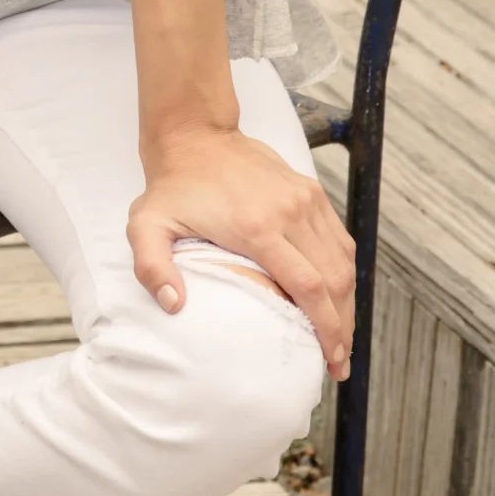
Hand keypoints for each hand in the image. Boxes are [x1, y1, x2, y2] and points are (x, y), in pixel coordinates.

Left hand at [128, 124, 355, 377]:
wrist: (195, 134)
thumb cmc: (172, 186)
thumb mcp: (147, 225)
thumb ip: (152, 267)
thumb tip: (174, 306)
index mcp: (256, 228)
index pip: (308, 287)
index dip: (325, 328)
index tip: (330, 359)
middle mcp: (290, 213)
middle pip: (334, 279)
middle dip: (342, 326)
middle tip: (338, 361)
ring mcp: (304, 200)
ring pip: (343, 261)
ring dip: (348, 302)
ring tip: (342, 337)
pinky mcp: (310, 191)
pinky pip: (338, 238)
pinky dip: (343, 271)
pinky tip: (338, 296)